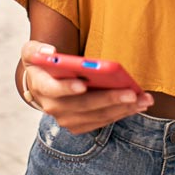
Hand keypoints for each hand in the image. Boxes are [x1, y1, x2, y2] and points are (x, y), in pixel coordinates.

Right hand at [19, 41, 152, 133]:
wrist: (44, 83)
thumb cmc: (43, 64)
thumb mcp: (32, 51)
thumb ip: (36, 49)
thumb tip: (50, 51)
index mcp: (41, 86)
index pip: (53, 89)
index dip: (67, 88)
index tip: (83, 84)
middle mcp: (53, 107)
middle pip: (83, 106)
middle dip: (108, 99)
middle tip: (130, 93)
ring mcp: (66, 119)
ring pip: (97, 116)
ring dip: (121, 109)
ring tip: (142, 99)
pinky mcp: (80, 125)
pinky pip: (103, 121)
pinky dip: (121, 113)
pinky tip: (138, 104)